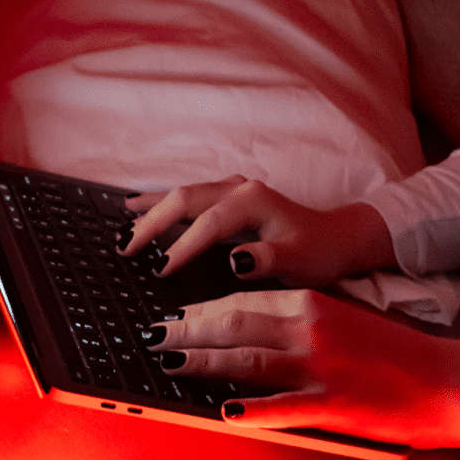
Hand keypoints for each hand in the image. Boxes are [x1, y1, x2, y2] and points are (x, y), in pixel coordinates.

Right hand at [119, 175, 395, 285]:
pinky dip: (160, 200)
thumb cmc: (319, 253)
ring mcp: (232, 189)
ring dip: (151, 209)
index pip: (207, 224)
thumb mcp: (300, 262)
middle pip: (184, 200)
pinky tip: (136, 204)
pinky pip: (187, 195)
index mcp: (253, 202)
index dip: (180, 247)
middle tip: (126, 248)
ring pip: (181, 194)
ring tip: (122, 223)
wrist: (338, 238)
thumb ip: (268, 260)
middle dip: (152, 223)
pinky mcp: (228, 196)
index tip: (159, 270)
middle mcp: (239, 189)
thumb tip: (236, 259)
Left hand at [143, 289, 459, 449]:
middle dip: (186, 331)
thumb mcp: (340, 317)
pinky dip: (248, 408)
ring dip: (200, 363)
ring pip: (245, 360)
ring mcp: (319, 368)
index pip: (241, 299)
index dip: (200, 309)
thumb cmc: (391, 350)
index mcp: (312, 303)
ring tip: (168, 364)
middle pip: (232, 325)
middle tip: (152, 337)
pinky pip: (280, 407)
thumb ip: (292, 318)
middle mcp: (311, 329)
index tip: (172, 316)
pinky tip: (221, 410)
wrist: (450, 380)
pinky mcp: (331, 406)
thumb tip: (240, 325)